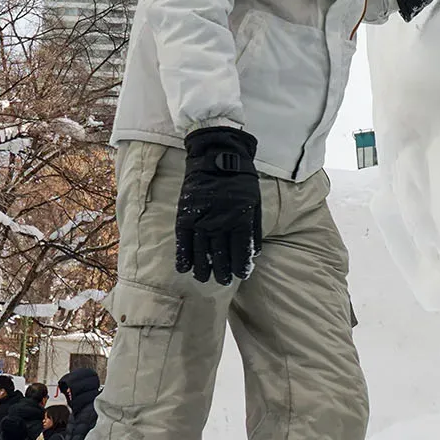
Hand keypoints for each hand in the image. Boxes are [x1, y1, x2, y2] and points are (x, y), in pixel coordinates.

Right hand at [176, 127, 262, 284]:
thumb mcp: (255, 203)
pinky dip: (183, 255)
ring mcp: (201, 220)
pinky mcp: (185, 215)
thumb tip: (254, 254)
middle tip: (222, 281)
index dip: (240, 266)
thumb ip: (254, 230)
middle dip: (222, 271)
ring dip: (202, 268)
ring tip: (204, 278)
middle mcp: (220, 224)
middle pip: (220, 255)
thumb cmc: (241, 180)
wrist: (217, 158)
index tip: (241, 275)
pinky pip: (183, 241)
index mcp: (240, 221)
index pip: (240, 251)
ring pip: (201, 251)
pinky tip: (185, 268)